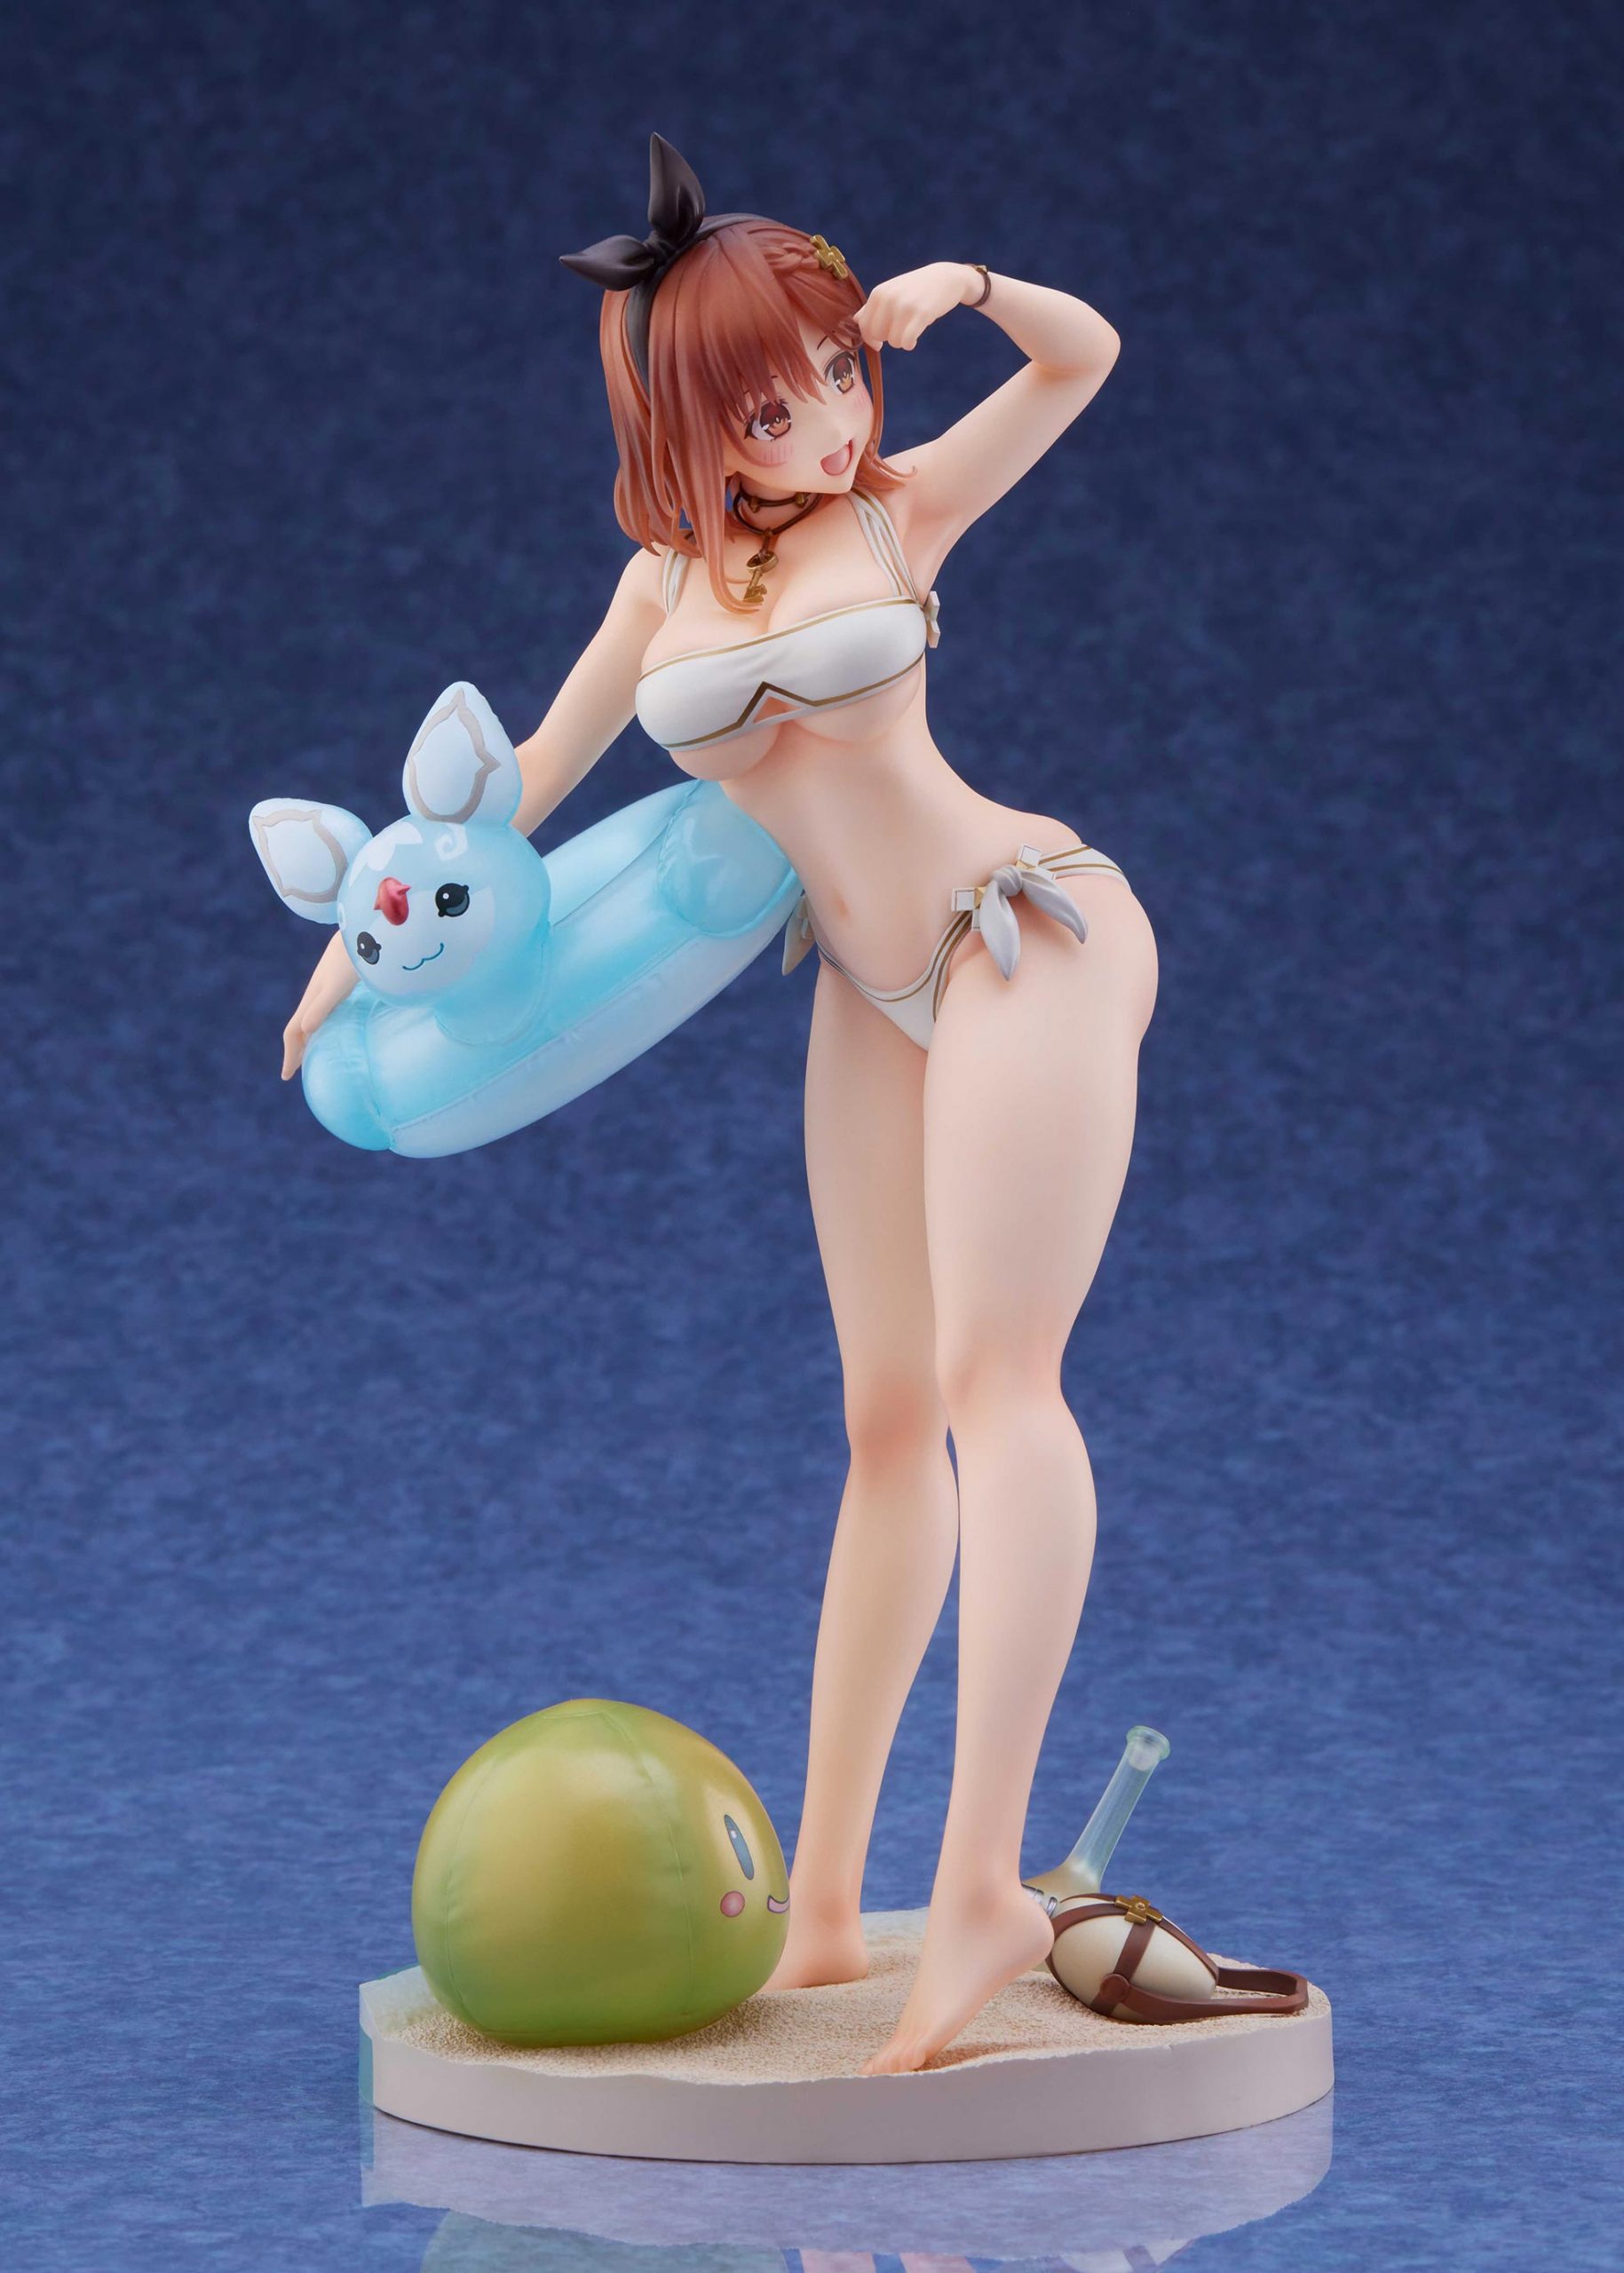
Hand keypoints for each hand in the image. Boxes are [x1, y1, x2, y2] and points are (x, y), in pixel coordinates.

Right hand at [281, 932, 357, 1079]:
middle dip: (295, 1050)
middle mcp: (315, 997)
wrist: (358, 934)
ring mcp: (325, 990)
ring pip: (310, 1020)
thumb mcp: (336, 987)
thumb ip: (322, 1007)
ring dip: (307, 1038)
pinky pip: (324, 1012)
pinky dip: (321, 1025)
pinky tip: (333, 1027)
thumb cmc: (350, 962)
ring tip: (310, 1053)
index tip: (286, 1076)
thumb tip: (306, 1030)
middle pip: (299, 1028)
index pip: (293, 1033)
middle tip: (294, 1070)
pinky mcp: (338, 985)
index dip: (289, 1055)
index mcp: (311, 1001)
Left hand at [855, 263, 981, 352]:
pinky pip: (906, 342)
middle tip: (900, 329)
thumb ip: (872, 307)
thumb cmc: (915, 289)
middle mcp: (889, 298)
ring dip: (902, 341)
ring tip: (910, 328)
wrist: (945, 278)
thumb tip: (856, 320)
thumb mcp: (891, 292)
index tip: (879, 343)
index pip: (864, 326)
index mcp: (879, 293)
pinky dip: (910, 344)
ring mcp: (904, 305)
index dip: (870, 339)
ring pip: (893, 342)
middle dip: (888, 338)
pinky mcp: (920, 314)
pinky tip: (915, 338)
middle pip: (877, 336)